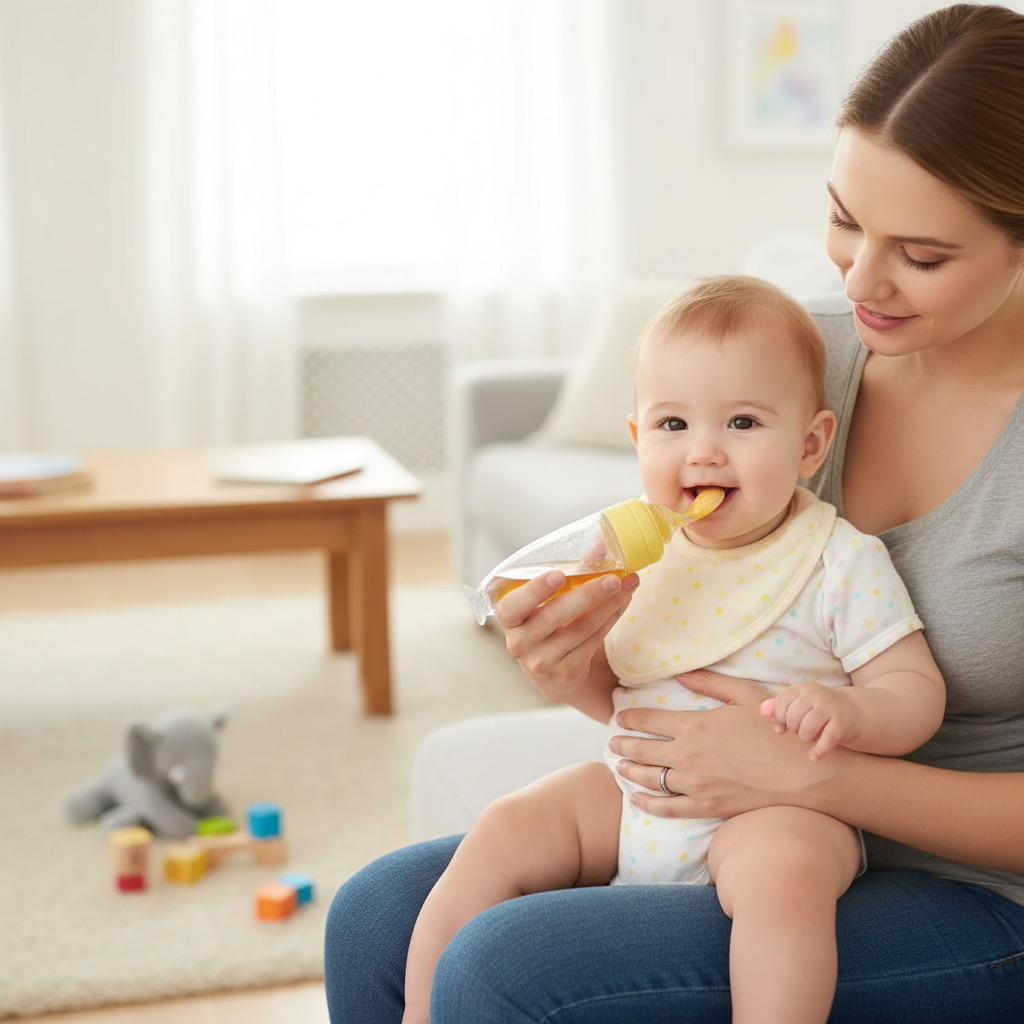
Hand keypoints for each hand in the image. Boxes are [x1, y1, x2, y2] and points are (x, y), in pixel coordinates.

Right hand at [496, 569, 637, 715]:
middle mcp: (521, 642)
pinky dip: (612, 617)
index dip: (535, 590)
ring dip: (610, 604)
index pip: (512, 606)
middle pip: (555, 615)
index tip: (558, 574)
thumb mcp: (546, 602)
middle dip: (588, 594)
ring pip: (582, 628)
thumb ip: (570, 571)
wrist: (553, 675)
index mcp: (509, 619)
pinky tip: (624, 601)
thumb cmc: (547, 625)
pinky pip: (594, 639)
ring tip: (629, 584)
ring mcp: (543, 660)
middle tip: (613, 579)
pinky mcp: (567, 670)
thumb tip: (600, 542)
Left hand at [610, 669, 836, 817]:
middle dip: (622, 744)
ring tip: (619, 765)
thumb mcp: (745, 695)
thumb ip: (709, 682)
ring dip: (629, 771)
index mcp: (694, 725)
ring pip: (649, 779)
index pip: (648, 720)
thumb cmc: (777, 730)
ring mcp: (695, 785)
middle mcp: (687, 756)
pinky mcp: (706, 808)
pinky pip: (667, 808)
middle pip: (642, 750)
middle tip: (612, 742)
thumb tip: (679, 673)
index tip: (620, 718)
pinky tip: (635, 799)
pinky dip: (646, 804)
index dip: (629, 718)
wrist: (804, 775)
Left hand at [762, 682, 863, 759]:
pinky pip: (826, 740)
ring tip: (809, 737)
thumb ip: (778, 706)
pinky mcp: (842, 723)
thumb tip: (763, 711)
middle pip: (792, 717)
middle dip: (793, 728)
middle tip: (801, 730)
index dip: (779, 719)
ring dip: (805, 738)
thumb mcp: (798, 703)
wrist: (852, 710)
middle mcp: (816, 694)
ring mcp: (830, 707)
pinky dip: (818, 751)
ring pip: (807, 729)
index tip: (785, 725)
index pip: (781, 704)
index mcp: (802, 688)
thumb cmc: (817, 709)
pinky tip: (814, 756)